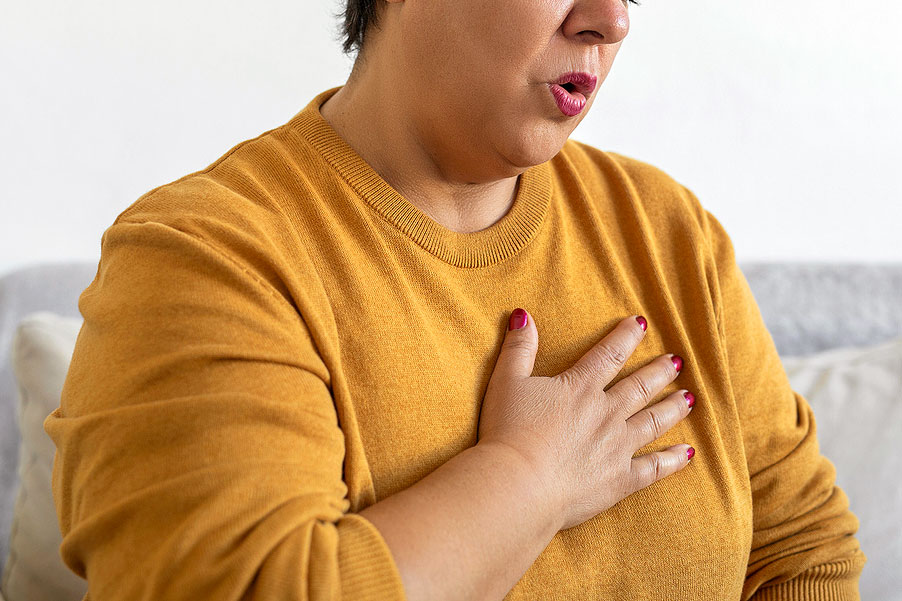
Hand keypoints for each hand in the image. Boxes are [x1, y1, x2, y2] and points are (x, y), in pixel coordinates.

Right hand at [478, 310, 694, 531]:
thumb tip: (524, 316)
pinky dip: (672, 460)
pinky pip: (654, 468)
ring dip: (673, 408)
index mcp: (580, 388)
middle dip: (659, 372)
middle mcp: (606, 413)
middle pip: (640, 387)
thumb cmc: (507, 433)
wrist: (518, 484)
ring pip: (653, 421)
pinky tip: (687, 452)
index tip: (641, 323)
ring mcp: (617, 447)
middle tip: (676, 362)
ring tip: (689, 398)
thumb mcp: (506, 382)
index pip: (609, 355)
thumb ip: (519, 348)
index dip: (626, 336)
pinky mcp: (619, 480)